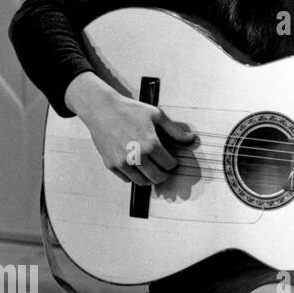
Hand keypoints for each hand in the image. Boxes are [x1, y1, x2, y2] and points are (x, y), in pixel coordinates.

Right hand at [64, 71, 196, 185]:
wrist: (102, 110)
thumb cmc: (130, 110)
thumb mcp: (157, 116)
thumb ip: (175, 130)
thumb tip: (191, 139)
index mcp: (150, 144)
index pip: (169, 164)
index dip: (174, 163)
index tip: (172, 160)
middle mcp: (136, 156)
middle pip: (157, 177)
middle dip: (165, 174)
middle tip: (165, 168)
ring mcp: (122, 162)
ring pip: (142, 182)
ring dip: (150, 178)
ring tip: (153, 170)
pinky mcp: (111, 164)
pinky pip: (126, 179)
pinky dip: (134, 176)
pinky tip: (137, 167)